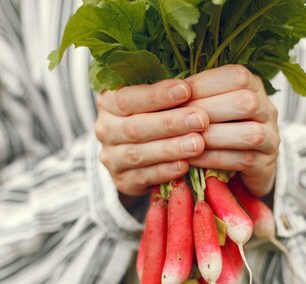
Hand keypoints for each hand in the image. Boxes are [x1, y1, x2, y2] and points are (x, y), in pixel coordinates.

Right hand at [95, 79, 208, 195]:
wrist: (135, 153)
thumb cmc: (152, 115)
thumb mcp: (152, 98)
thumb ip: (165, 91)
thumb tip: (195, 80)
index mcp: (108, 102)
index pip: (128, 97)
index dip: (157, 95)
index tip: (186, 89)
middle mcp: (105, 129)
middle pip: (134, 127)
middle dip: (170, 123)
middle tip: (200, 119)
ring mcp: (111, 158)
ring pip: (138, 154)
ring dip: (170, 148)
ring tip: (198, 144)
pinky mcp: (122, 181)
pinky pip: (143, 177)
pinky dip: (165, 171)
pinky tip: (185, 166)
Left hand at [184, 65, 279, 196]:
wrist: (244, 166)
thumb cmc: (219, 129)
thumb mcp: (211, 106)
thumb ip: (196, 95)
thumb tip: (163, 88)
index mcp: (253, 86)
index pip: (236, 75)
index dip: (204, 83)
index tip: (177, 94)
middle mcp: (267, 109)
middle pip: (246, 102)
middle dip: (208, 110)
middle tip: (177, 119)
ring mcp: (271, 138)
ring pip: (249, 134)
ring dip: (213, 137)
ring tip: (185, 141)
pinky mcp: (266, 164)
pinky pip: (243, 160)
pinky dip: (215, 159)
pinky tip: (192, 159)